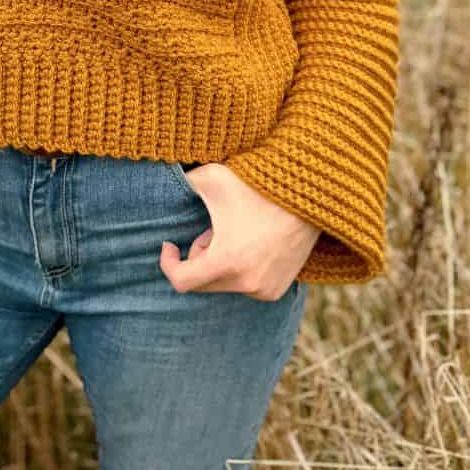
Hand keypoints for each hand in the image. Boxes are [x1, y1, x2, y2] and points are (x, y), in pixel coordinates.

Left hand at [158, 165, 318, 300]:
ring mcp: (264, 290)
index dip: (168, 263)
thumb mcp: (212, 178)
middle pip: (202, 282)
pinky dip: (239, 269)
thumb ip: (182, 184)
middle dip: (199, 257)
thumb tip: (161, 184)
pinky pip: (244, 285)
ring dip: (219, 262)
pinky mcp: (277, 291)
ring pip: (223, 284)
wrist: (308, 196)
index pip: (181, 282)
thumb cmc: (257, 186)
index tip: (169, 245)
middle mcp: (246, 284)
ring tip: (234, 232)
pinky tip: (251, 243)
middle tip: (209, 229)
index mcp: (226, 262)